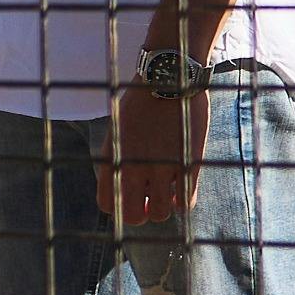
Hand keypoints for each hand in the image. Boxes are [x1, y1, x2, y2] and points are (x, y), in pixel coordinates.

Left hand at [104, 75, 197, 225]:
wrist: (167, 76)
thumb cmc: (141, 100)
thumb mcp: (118, 128)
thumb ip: (117, 156)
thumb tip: (122, 185)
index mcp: (112, 157)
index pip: (107, 204)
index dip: (119, 208)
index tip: (130, 199)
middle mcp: (133, 166)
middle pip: (134, 217)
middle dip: (141, 215)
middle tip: (149, 202)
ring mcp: (162, 167)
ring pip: (162, 214)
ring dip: (164, 208)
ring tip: (166, 191)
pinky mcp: (188, 163)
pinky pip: (186, 201)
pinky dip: (183, 201)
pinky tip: (181, 188)